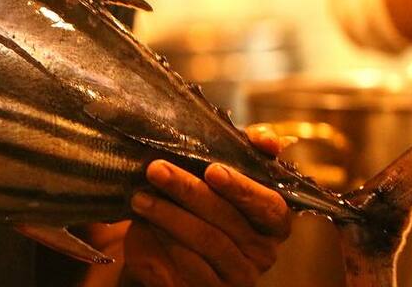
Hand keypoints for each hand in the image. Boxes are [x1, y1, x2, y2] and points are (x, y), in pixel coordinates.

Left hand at [119, 126, 292, 286]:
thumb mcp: (215, 178)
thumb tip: (267, 139)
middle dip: (189, 192)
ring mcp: (234, 278)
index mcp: (271, 224)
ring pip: (205, 243)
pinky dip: (161, 244)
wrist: (162, 250)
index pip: (271, 207)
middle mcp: (260, 254)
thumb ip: (244, 153)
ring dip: (168, 217)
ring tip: (140, 198)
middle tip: (156, 170)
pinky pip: (184, 270)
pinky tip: (142, 228)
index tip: (212, 170)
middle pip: (228, 222)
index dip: (244, 188)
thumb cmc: (195, 206)